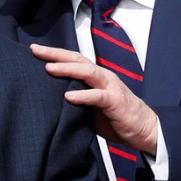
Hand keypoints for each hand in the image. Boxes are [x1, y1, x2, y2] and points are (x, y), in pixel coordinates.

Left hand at [31, 44, 158, 154]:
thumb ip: (76, 100)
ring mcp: (110, 87)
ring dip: (67, 69)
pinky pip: (97, 96)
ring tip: (49, 69)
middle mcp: (103, 77)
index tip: (35, 50)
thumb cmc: (117, 118)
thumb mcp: (91, 108)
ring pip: (87, 72)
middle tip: (36, 50)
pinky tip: (69, 96)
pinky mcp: (115, 101)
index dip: (54, 54)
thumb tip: (51, 100)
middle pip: (77, 60)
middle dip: (55, 54)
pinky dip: (83, 95)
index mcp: (96, 77)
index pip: (73, 61)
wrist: (144, 130)